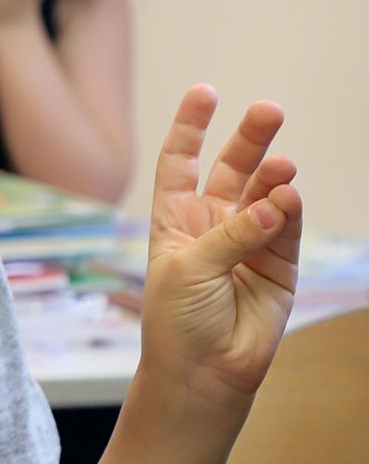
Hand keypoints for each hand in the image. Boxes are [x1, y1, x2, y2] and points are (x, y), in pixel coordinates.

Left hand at [139, 86, 301, 409]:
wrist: (203, 372)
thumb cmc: (176, 320)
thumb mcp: (189, 269)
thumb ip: (230, 234)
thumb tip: (275, 202)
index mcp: (174, 218)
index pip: (180, 161)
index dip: (191, 126)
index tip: (205, 91)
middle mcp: (212, 224)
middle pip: (231, 168)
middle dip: (250, 139)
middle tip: (269, 110)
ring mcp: (247, 241)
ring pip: (264, 194)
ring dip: (273, 176)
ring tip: (282, 166)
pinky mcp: (278, 265)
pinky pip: (287, 227)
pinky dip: (290, 211)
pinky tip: (289, 198)